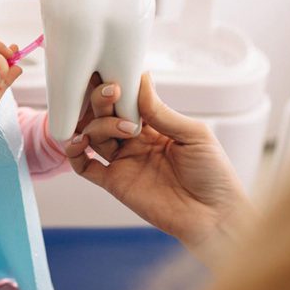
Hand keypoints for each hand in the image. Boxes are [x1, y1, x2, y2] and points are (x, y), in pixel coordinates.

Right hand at [64, 73, 252, 264]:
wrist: (215, 217)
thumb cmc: (214, 175)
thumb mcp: (193, 134)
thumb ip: (161, 111)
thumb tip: (142, 78)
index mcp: (154, 126)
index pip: (127, 101)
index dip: (119, 87)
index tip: (114, 72)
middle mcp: (134, 141)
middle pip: (105, 114)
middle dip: (103, 100)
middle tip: (111, 91)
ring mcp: (123, 162)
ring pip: (94, 135)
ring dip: (99, 124)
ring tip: (121, 128)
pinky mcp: (115, 183)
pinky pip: (85, 167)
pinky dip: (74, 154)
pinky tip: (77, 143)